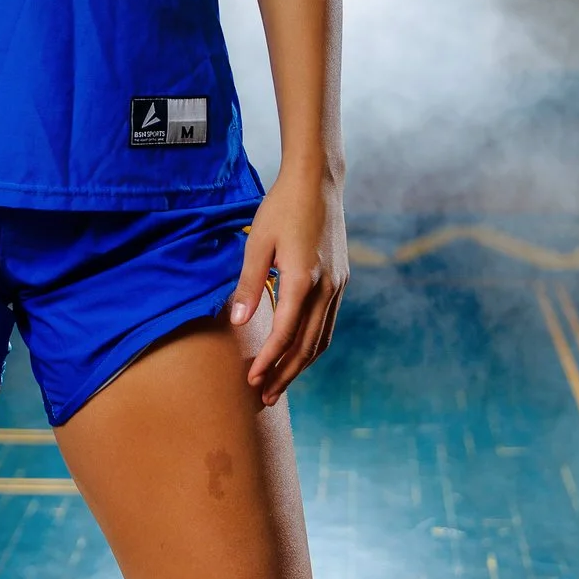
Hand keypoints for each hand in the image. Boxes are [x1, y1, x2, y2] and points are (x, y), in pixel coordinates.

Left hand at [230, 166, 348, 406]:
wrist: (318, 182)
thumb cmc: (281, 207)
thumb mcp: (257, 242)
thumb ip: (248, 284)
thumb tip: (237, 322)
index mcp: (302, 278)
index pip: (285, 333)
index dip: (268, 360)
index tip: (250, 380)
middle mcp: (326, 287)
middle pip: (306, 345)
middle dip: (285, 374)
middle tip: (264, 397)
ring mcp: (338, 285)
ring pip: (321, 338)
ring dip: (300, 365)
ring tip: (279, 383)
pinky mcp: (341, 280)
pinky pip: (327, 323)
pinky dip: (312, 345)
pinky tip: (297, 352)